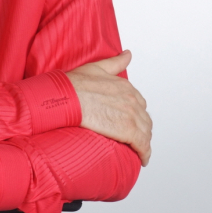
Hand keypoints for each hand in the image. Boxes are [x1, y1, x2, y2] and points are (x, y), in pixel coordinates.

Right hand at [66, 50, 151, 165]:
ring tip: (139, 149)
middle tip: (135, 138)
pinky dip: (145, 153)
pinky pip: (142, 145)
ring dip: (144, 141)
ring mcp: (131, 115)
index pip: (139, 103)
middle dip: (142, 128)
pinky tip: (143, 158)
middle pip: (144, 118)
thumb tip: (128, 54)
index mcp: (126, 86)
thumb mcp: (97, 67)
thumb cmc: (75, 84)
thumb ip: (115, 62)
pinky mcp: (127, 131)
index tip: (132, 121)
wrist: (66, 97)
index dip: (136, 113)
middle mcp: (132, 100)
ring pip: (145, 132)